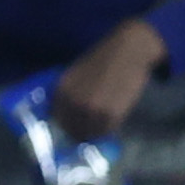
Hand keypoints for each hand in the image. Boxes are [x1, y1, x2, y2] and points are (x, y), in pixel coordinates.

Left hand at [50, 18, 168, 142]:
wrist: (127, 51)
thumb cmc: (102, 59)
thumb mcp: (75, 73)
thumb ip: (68, 93)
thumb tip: (64, 114)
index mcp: (62, 90)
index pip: (58, 119)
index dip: (66, 125)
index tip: (73, 127)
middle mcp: (73, 102)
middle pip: (72, 130)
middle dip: (80, 132)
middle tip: (89, 130)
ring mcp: (92, 110)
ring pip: (90, 133)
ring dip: (95, 133)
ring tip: (101, 126)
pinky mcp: (111, 114)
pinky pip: (106, 131)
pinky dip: (108, 130)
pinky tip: (112, 121)